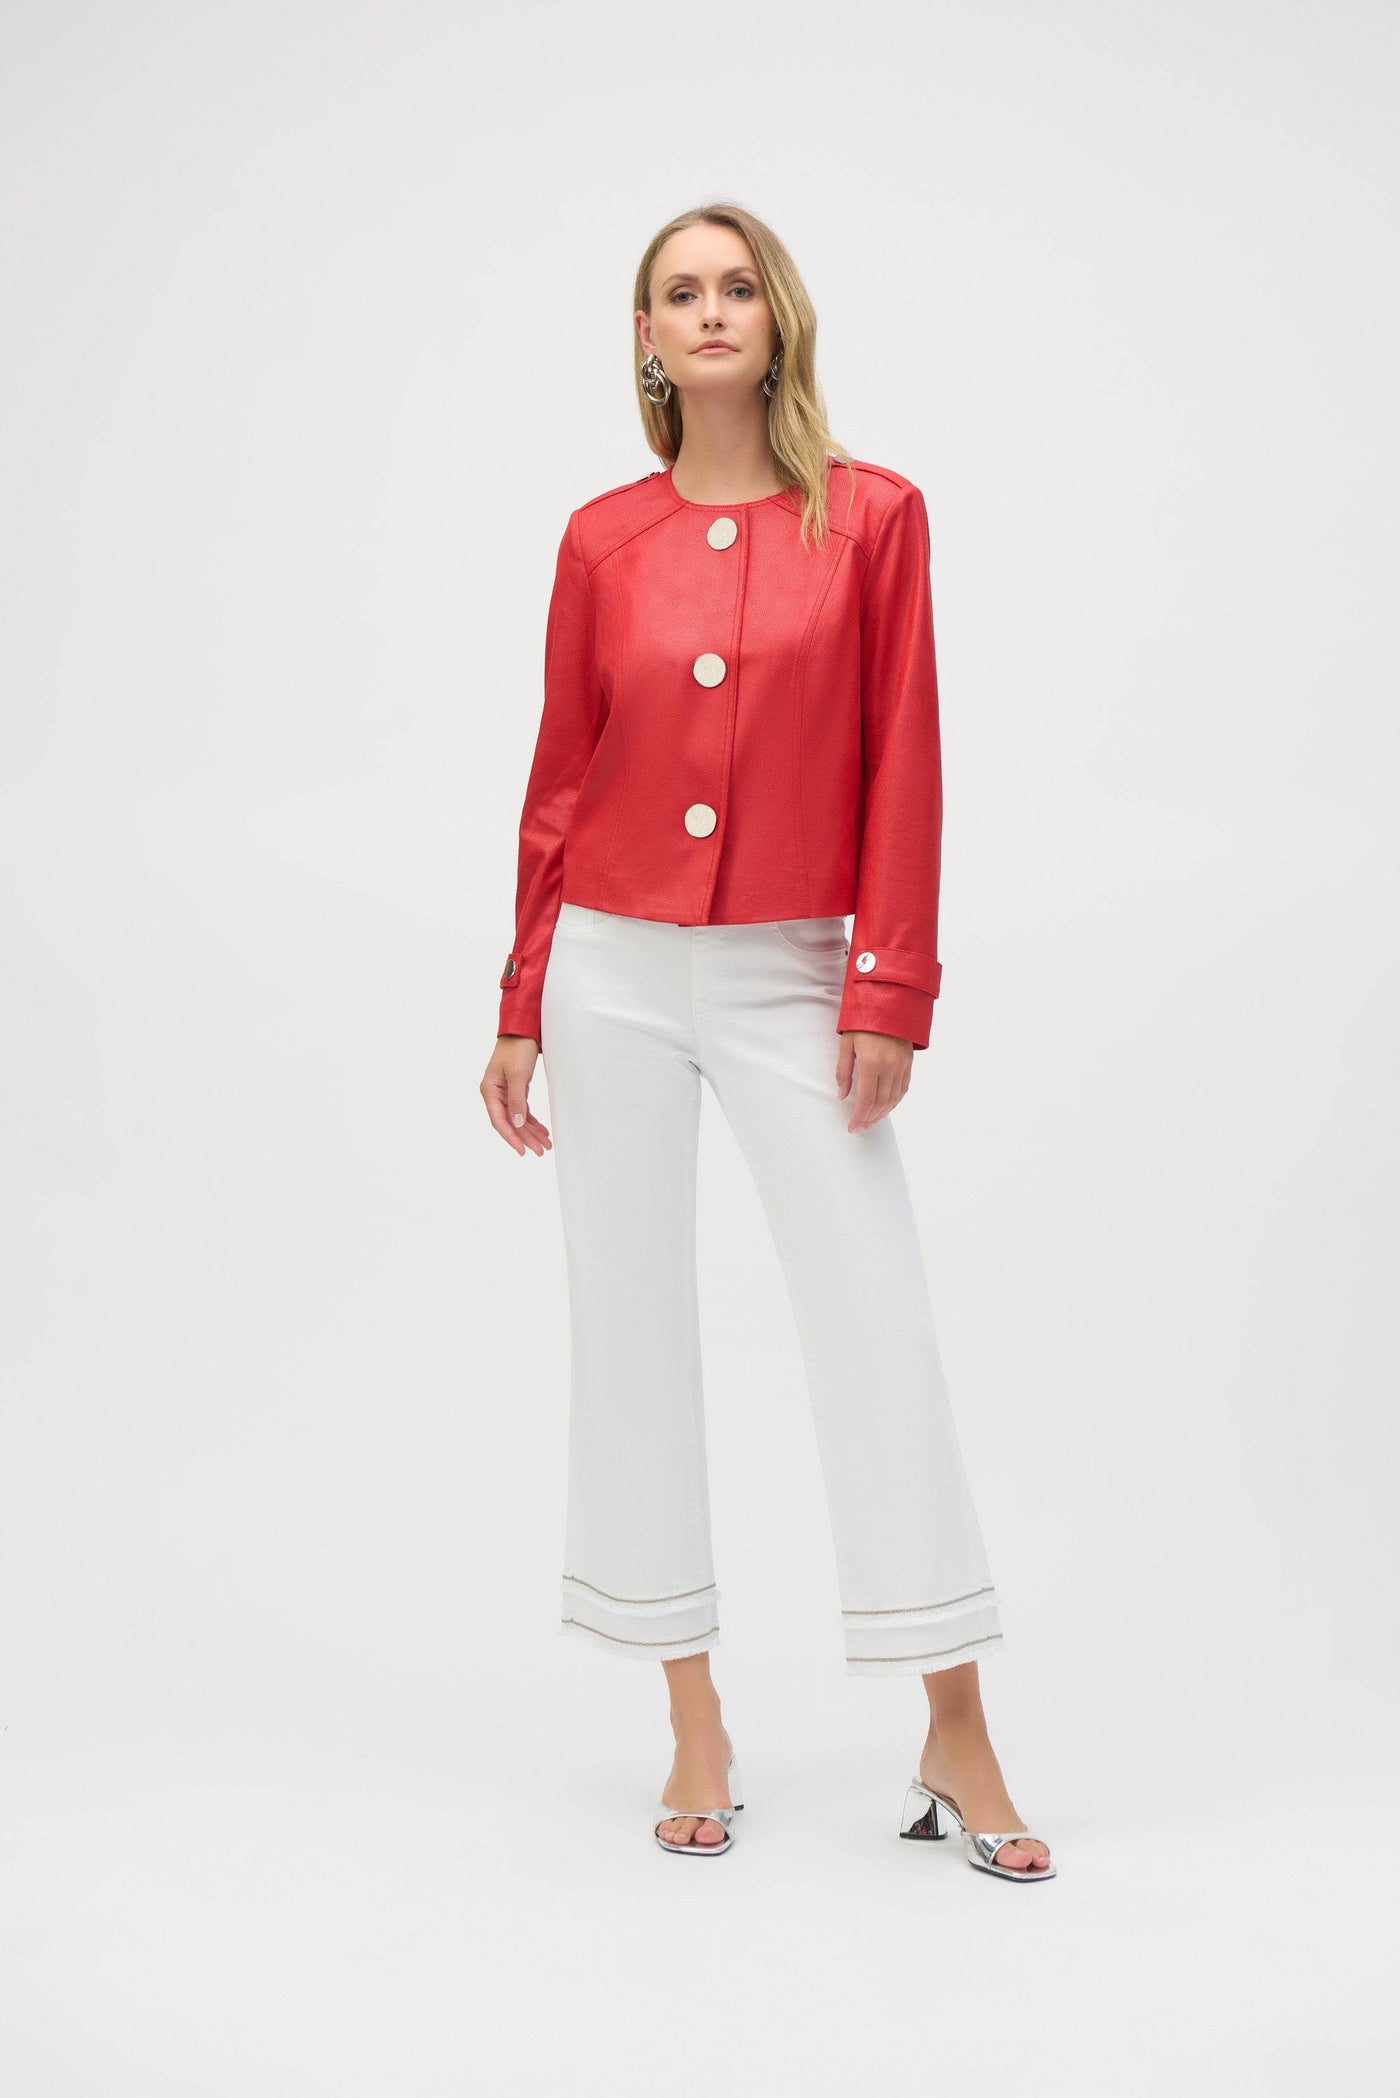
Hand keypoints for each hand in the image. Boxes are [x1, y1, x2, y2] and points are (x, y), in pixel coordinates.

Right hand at [482, 1034, 552, 1155]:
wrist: (522, 1030)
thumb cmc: (517, 1048)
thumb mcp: (518, 1075)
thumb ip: (517, 1100)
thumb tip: (517, 1123)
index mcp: (489, 1091)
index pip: (499, 1120)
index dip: (511, 1137)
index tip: (523, 1150)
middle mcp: (495, 1094)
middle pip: (510, 1122)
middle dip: (525, 1137)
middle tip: (541, 1151)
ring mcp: (505, 1092)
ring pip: (518, 1118)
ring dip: (531, 1131)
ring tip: (545, 1144)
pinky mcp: (516, 1089)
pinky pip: (523, 1110)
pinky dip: (532, 1120)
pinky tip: (542, 1131)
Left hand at [836, 1029, 912, 1131]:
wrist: (889, 1001)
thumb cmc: (863, 1020)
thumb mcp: (846, 1043)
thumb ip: (843, 1071)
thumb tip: (842, 1095)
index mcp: (871, 1062)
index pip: (866, 1099)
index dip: (859, 1116)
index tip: (852, 1126)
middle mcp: (889, 1066)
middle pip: (880, 1102)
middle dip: (869, 1118)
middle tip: (860, 1126)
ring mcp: (901, 1065)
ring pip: (893, 1098)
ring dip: (882, 1113)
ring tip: (871, 1120)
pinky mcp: (908, 1062)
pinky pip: (903, 1088)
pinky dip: (894, 1101)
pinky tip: (886, 1107)